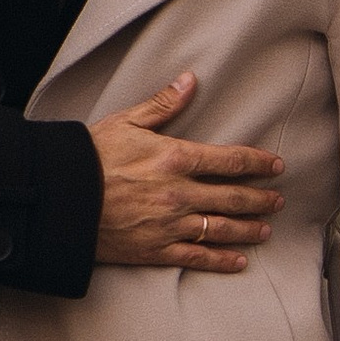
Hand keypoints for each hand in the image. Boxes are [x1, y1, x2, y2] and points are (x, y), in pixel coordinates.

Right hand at [89, 72, 283, 272]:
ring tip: (265, 229)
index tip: (276, 166)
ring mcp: (170, 225)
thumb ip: (164, 104)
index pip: (230, 161)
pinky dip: (222, 260)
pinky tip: (239, 260)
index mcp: (176, 158)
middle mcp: (180, 193)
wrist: (61, 200)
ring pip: (221, 229)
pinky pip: (198, 257)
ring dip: (248, 229)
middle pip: (233, 197)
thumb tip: (190, 80)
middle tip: (278, 200)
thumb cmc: (92, 157)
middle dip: (260, 199)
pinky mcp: (156, 250)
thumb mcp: (127, 122)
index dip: (258, 163)